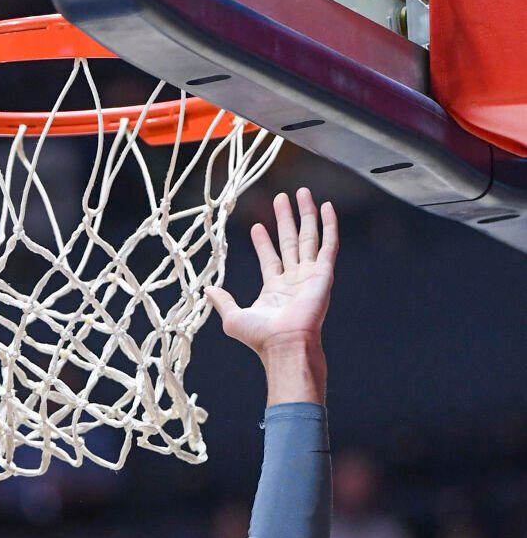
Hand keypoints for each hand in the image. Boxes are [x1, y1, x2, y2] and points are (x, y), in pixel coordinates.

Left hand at [208, 189, 337, 362]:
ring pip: (309, 237)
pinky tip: (327, 208)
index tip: (258, 226)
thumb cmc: (261, 337)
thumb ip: (222, 301)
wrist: (284, 344)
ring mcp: (309, 275)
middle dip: (286, 219)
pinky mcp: (323, 273)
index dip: (264, 242)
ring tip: (302, 193)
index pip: (270, 258)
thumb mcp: (233, 317)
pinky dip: (329, 226)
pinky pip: (328, 245)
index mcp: (274, 289)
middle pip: (290, 241)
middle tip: (282, 198)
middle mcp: (294, 280)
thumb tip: (207, 290)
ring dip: (306, 215)